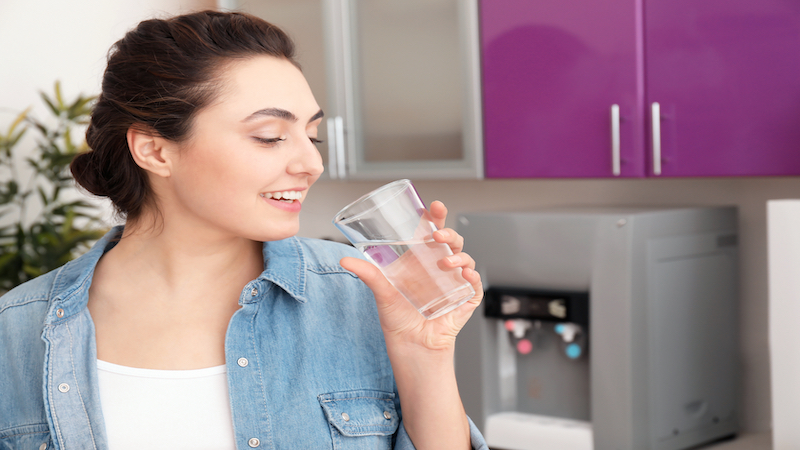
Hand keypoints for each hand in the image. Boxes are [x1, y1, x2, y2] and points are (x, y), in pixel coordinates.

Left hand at [339, 200, 482, 351]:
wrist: (411, 345)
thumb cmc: (398, 319)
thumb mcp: (381, 292)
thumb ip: (367, 273)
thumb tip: (344, 259)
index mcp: (422, 260)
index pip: (432, 232)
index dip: (436, 218)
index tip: (434, 207)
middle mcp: (440, 268)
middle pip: (451, 241)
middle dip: (448, 233)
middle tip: (437, 234)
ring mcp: (454, 282)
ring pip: (465, 258)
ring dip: (459, 255)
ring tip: (446, 262)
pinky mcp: (465, 299)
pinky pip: (475, 284)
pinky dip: (473, 277)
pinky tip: (465, 275)